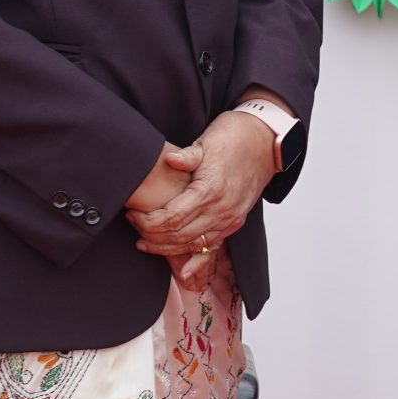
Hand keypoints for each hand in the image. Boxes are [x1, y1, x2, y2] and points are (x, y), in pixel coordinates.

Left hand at [130, 112, 279, 287]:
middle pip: (178, 237)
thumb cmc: (233, 137)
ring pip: (193, 246)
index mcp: (211, 190)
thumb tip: (169, 159)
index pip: (171, 218)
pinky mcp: (235, 221)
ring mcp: (230, 218)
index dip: (147, 222)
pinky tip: (177, 261)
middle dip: (151, 236)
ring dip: (167, 247)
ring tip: (145, 240)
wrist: (265, 140)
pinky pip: (210, 246)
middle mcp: (222, 209)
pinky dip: (191, 253)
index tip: (132, 214)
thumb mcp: (207, 142)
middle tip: (134, 226)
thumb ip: (187, 156)